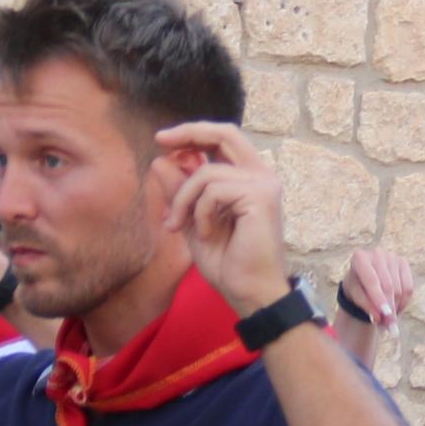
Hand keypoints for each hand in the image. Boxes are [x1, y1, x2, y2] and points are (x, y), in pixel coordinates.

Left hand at [156, 122, 292, 316]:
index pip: (223, 139)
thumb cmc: (227, 261)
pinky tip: (206, 235)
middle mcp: (261, 175)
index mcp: (249, 178)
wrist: (248, 292)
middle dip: (188, 133)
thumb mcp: (193, 220)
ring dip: (182, 200)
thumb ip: (180, 191)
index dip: (193, 133)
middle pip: (224, 133)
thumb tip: (160, 160)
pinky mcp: (260, 197)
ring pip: (206, 174)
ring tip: (179, 226)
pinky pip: (213, 191)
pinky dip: (199, 213)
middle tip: (160, 140)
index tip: (162, 140)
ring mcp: (264, 184)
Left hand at [339, 246, 413, 334]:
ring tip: (388, 321)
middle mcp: (377, 254)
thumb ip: (366, 306)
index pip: (372, 281)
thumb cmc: (356, 288)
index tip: (384, 316)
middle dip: (389, 309)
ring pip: (399, 289)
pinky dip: (404, 302)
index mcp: (360, 258)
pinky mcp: (403, 262)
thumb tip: (380, 317)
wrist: (364, 280)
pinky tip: (396, 310)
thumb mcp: (355, 297)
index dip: (378, 299)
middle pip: (388, 286)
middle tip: (389, 328)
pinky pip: (409, 287)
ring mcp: (392, 256)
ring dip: (396, 309)